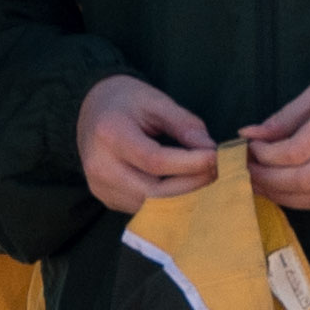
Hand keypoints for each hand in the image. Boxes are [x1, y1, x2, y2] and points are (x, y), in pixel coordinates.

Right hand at [78, 75, 219, 216]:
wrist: (92, 109)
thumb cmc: (127, 100)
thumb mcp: (156, 101)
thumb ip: (185, 125)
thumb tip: (210, 150)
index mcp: (109, 134)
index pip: (154, 161)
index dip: (189, 163)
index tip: (216, 157)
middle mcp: (100, 166)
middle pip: (154, 191)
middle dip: (191, 184)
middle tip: (217, 171)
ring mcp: (101, 187)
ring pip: (151, 206)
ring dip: (183, 196)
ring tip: (204, 178)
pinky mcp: (107, 199)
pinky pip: (144, 208)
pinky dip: (169, 201)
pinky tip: (185, 186)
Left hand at [239, 39, 309, 214]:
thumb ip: (289, 115)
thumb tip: (250, 135)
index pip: (295, 151)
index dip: (265, 157)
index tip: (251, 150)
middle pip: (305, 180)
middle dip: (270, 181)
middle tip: (251, 174)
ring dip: (289, 197)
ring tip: (270, 185)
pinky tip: (301, 189)